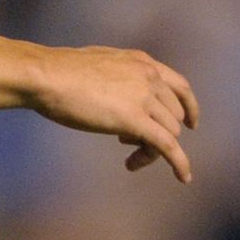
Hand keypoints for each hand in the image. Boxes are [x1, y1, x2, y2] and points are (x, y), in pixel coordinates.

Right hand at [28, 44, 200, 182]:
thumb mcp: (101, 65)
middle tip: (129, 144)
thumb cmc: (62, 72)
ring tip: (129, 156)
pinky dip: (179, 163)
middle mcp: (149, 76)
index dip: (188, 106)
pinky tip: (183, 177)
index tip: (190, 123)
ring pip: (169, 132)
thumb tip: (118, 94)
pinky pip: (167, 146)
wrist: (49, 76)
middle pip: (173, 114)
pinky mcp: (135, 120)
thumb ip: (118, 77)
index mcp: (142, 61)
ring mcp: (144, 97)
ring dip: (152, 149)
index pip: (179, 85)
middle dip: (159, 132)